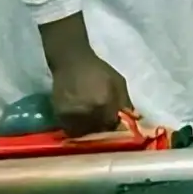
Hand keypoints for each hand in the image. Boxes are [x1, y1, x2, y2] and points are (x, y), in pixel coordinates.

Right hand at [40, 14, 132, 137]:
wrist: (71, 61)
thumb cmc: (97, 70)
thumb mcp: (118, 81)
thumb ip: (125, 102)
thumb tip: (132, 120)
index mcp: (104, 103)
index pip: (113, 125)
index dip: (115, 125)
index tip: (115, 121)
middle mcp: (88, 111)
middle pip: (98, 130)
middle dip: (103, 126)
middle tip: (102, 119)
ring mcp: (72, 115)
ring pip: (84, 132)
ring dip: (89, 128)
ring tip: (90, 118)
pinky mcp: (59, 115)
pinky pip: (70, 129)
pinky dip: (76, 126)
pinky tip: (80, 118)